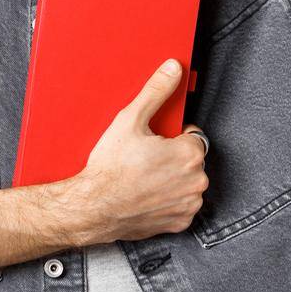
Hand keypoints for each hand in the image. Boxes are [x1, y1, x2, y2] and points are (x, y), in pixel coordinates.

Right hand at [68, 58, 209, 243]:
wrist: (94, 207)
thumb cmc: (110, 168)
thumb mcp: (130, 120)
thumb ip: (156, 91)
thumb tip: (172, 69)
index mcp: (189, 153)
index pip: (192, 136)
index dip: (172, 136)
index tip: (154, 142)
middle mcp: (196, 181)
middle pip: (191, 160)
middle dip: (174, 157)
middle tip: (146, 159)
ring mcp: (189, 204)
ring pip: (188, 183)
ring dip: (173, 180)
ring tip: (145, 178)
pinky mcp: (180, 223)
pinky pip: (182, 206)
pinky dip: (169, 201)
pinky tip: (148, 195)